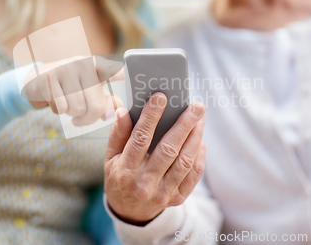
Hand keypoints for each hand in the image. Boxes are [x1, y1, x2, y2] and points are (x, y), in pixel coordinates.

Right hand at [24, 56, 123, 125]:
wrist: (35, 80)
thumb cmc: (69, 88)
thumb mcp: (88, 90)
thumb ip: (105, 100)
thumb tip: (114, 113)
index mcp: (96, 66)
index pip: (116, 71)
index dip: (127, 74)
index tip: (140, 74)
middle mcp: (83, 64)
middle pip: (96, 106)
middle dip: (88, 119)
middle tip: (80, 120)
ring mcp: (65, 69)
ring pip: (77, 109)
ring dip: (72, 115)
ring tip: (68, 106)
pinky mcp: (49, 78)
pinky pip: (61, 108)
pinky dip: (59, 111)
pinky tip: (56, 102)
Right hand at [104, 93, 205, 224]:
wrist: (129, 212)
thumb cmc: (119, 176)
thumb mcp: (110, 157)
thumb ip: (117, 134)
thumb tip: (123, 110)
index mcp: (125, 171)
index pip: (140, 139)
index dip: (150, 117)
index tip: (160, 97)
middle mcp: (144, 184)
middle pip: (168, 149)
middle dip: (184, 125)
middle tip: (196, 106)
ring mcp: (162, 193)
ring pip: (184, 161)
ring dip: (195, 137)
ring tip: (200, 118)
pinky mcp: (177, 198)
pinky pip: (193, 174)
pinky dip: (199, 155)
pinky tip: (199, 139)